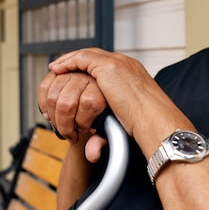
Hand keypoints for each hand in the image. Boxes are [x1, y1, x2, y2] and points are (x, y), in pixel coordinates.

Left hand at [47, 48, 182, 157]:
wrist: (154, 121)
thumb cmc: (144, 125)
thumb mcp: (119, 125)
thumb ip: (103, 131)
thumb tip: (91, 153)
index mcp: (130, 73)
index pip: (102, 63)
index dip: (84, 70)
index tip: (70, 78)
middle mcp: (123, 63)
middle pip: (92, 55)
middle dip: (73, 63)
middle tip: (57, 72)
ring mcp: (116, 63)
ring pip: (84, 55)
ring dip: (67, 63)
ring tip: (54, 70)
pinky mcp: (108, 67)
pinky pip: (81, 59)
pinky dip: (68, 63)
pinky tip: (57, 70)